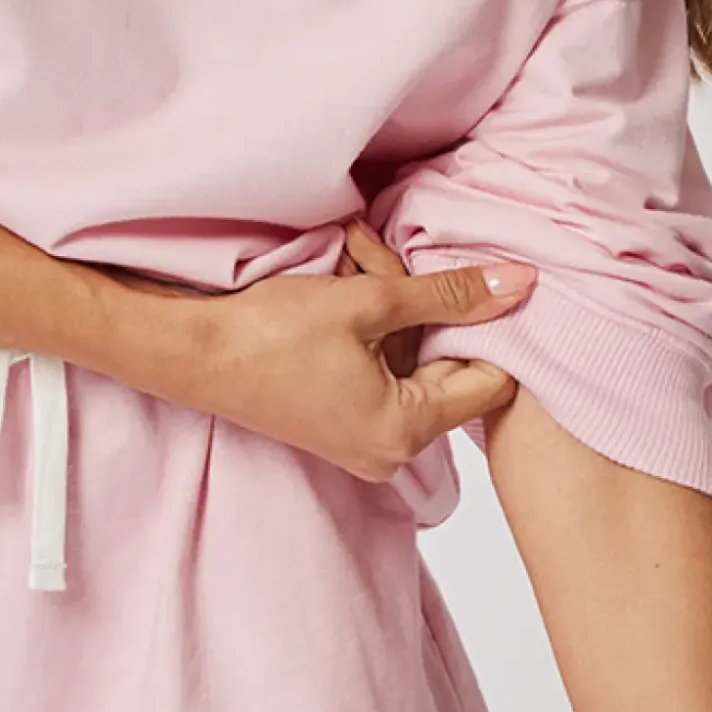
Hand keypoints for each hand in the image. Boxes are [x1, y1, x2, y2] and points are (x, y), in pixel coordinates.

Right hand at [187, 215, 525, 480]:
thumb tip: (520, 285)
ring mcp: (364, 442)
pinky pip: (382, 373)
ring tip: (350, 265)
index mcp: (407, 430)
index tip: (461, 281)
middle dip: (422, 307)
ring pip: (409, 362)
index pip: (489, 381)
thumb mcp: (368, 301)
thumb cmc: (268, 335)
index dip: (484, 327)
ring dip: (391, 311)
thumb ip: (449, 295)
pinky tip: (342, 291)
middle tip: (376, 260)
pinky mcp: (341, 426)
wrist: (192, 354)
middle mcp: (391, 451)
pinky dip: (370, 330)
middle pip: (443, 366)